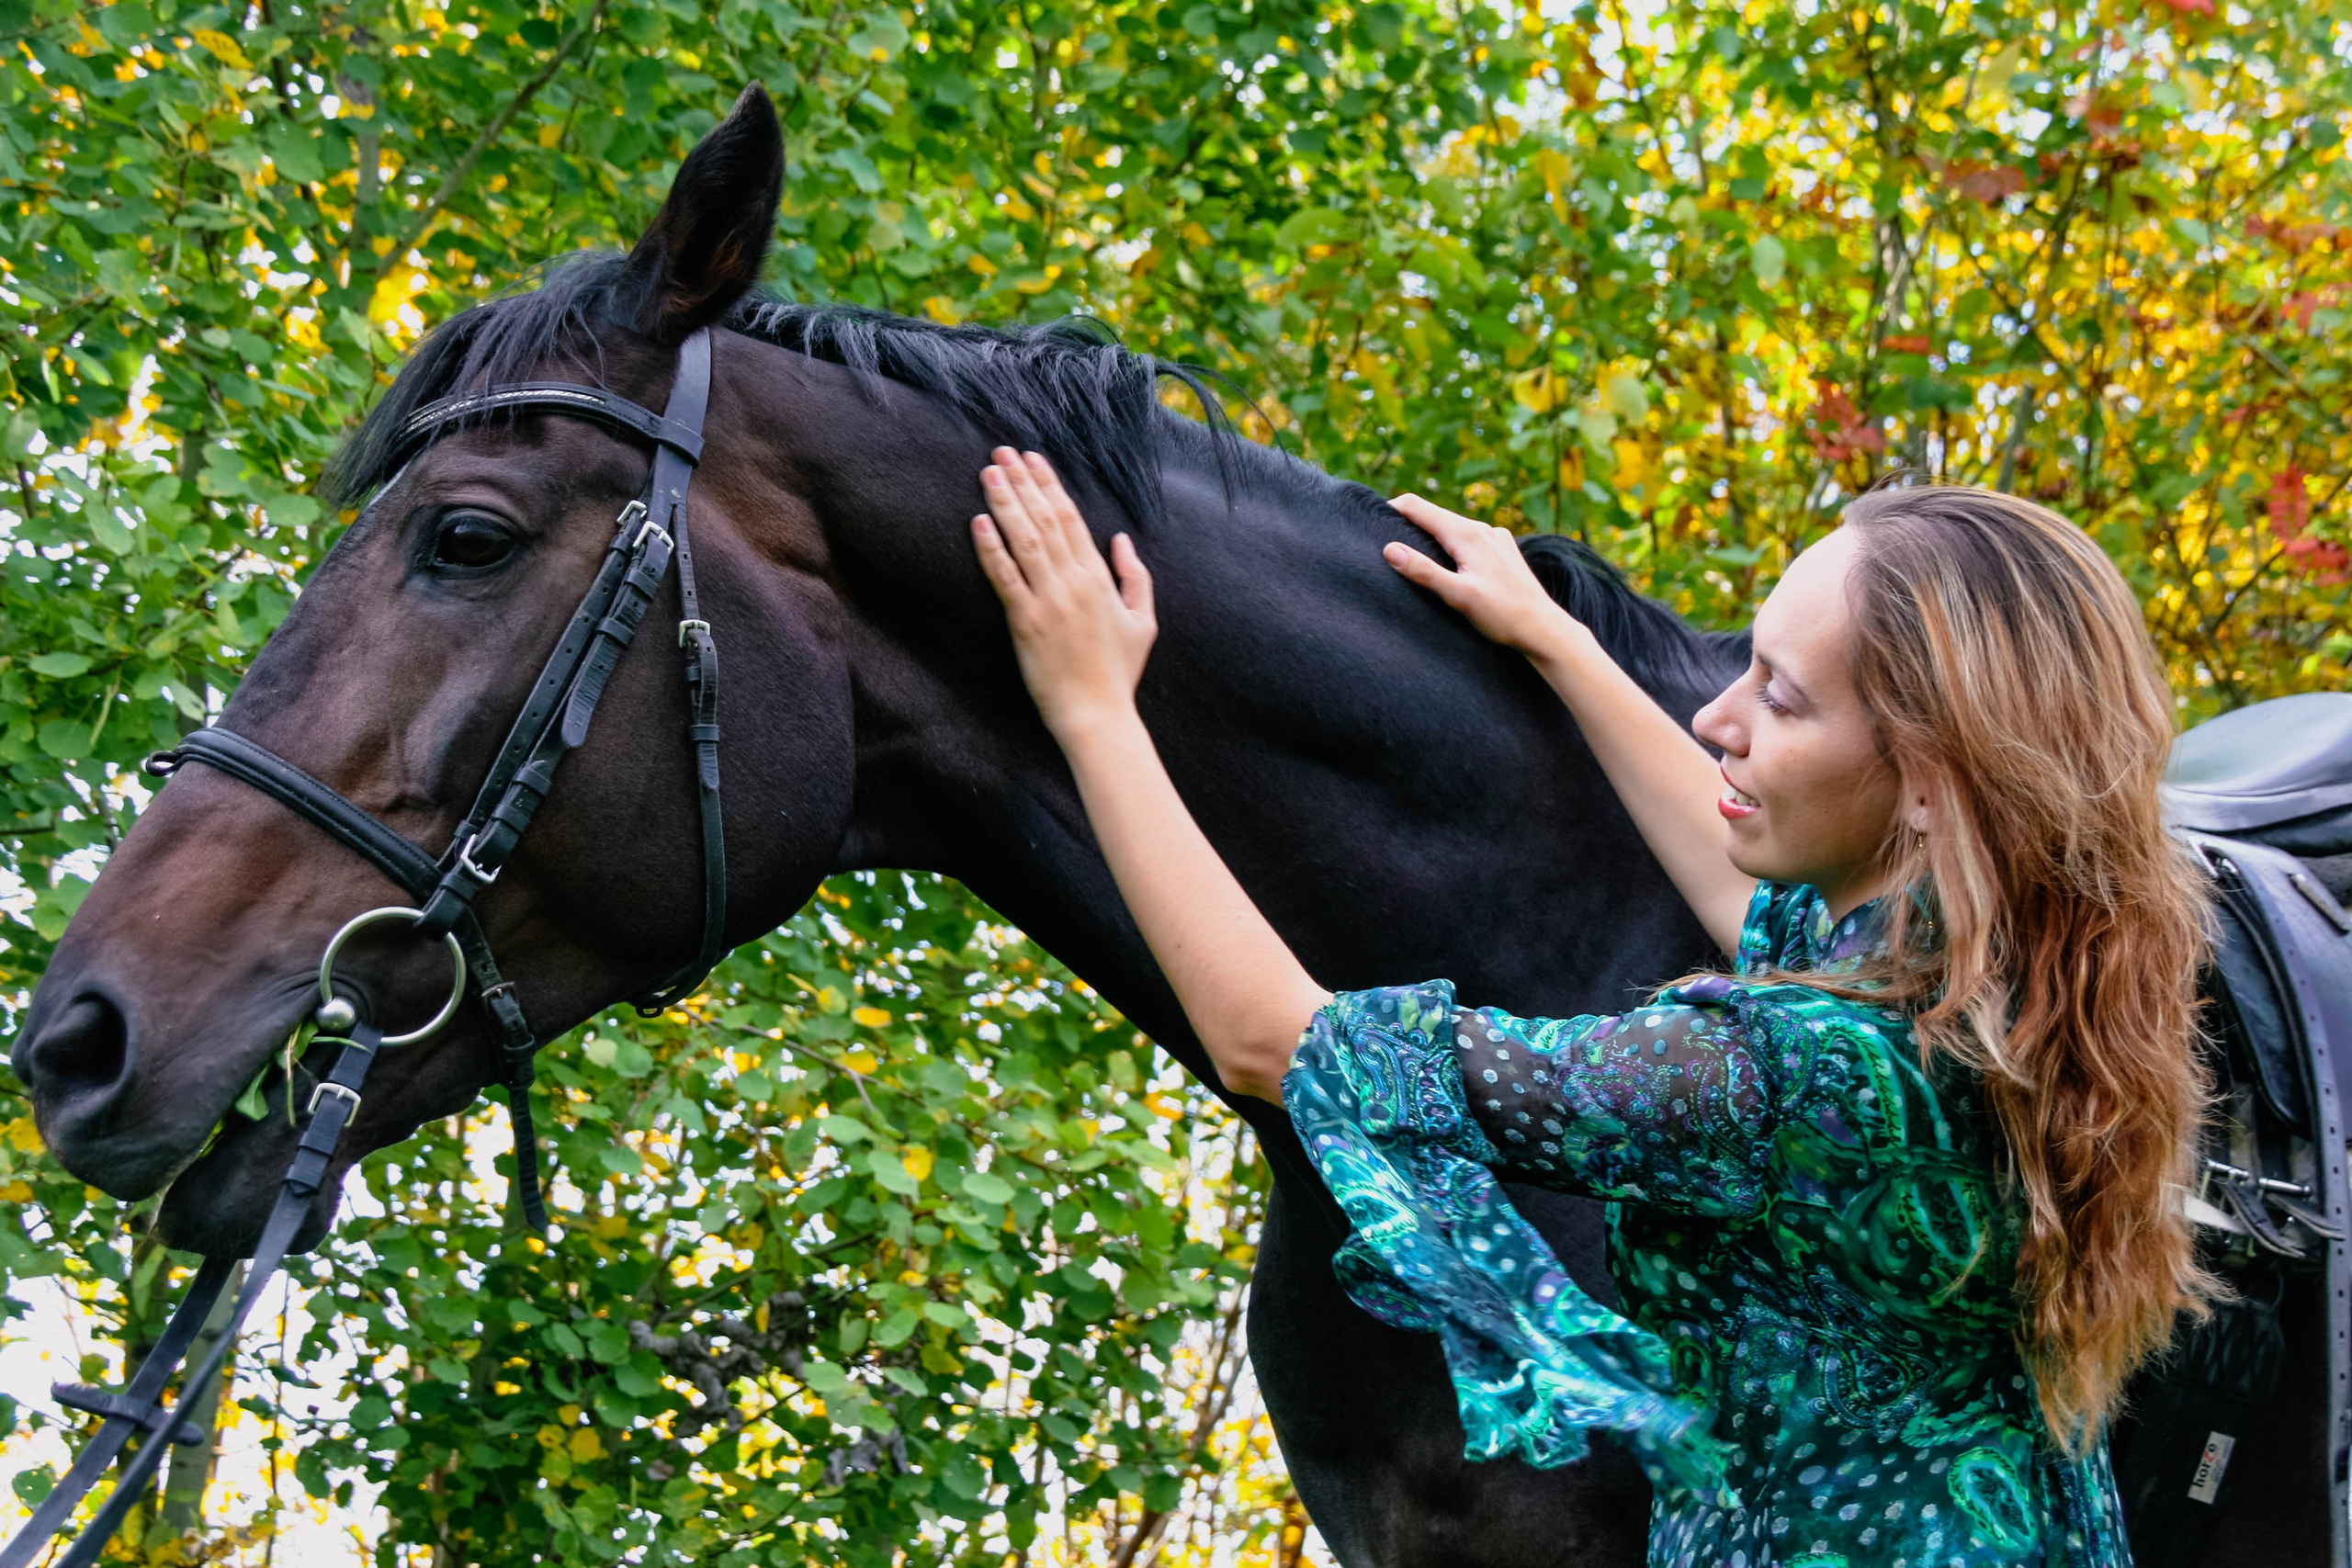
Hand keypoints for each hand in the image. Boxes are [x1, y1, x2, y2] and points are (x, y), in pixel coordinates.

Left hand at [973, 448, 1156, 738]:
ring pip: (1024, 540)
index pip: (1071, 518)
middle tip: (1001, 452)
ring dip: (1005, 503)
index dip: (1049, 485)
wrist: (1098, 714)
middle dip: (1022, 482)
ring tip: (988, 473)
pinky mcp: (1026, 623)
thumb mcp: (1143, 621)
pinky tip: (978, 522)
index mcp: (1100, 578)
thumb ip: (1135, 576)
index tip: (1032, 460)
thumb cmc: (1118, 673)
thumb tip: (1121, 539)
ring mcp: (1049, 601)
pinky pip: (1005, 578)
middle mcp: (1074, 582)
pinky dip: (991, 548)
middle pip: (1045, 519)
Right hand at [1385, 494, 1576, 654]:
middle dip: (1408, 523)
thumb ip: (1423, 572)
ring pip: (1452, 527)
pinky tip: (1450, 566)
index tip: (1369, 521)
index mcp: (1467, 534)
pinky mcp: (1503, 550)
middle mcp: (1482, 528)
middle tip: (1382, 540)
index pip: (1418, 507)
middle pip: (1435, 515)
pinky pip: (1469, 538)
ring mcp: (1495, 537)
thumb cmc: (1503, 616)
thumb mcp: (1458, 596)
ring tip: (1412, 555)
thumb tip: (1389, 549)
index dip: (1391, 509)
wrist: (1544, 629)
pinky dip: (1451, 545)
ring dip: (1430, 535)